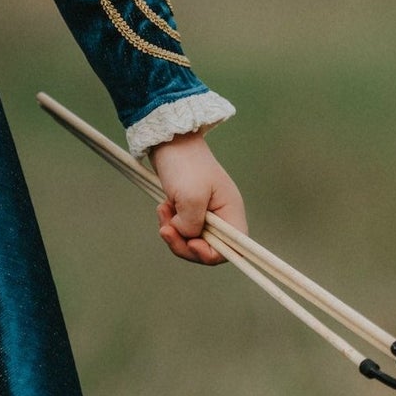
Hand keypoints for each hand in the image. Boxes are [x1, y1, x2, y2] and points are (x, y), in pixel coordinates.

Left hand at [150, 131, 245, 265]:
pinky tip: (162, 206)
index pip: (233, 249)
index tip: (192, 243)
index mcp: (231, 212)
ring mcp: (206, 213)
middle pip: (208, 248)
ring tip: (162, 211)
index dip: (211, 254)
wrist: (169, 141)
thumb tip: (187, 236)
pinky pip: (181, 229)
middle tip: (166, 229)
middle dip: (184, 243)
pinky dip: (169, 223)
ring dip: (173, 232)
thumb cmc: (185, 164)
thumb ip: (193, 225)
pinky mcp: (191, 209)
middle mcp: (222, 215)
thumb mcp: (191, 197)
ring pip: (191, 240)